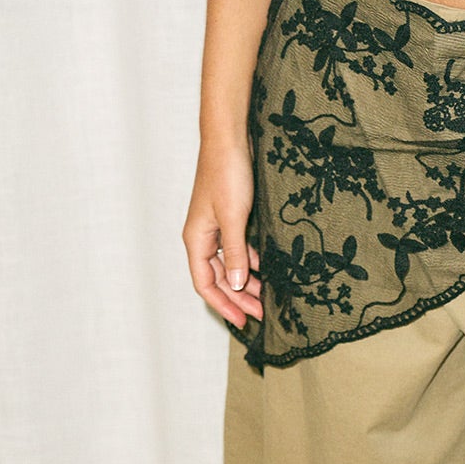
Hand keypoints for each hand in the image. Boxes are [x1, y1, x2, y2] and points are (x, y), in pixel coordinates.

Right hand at [181, 138, 263, 327]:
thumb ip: (236, 253)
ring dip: (247, 283)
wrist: (230, 141)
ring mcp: (216, 228)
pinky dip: (250, 263)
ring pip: (230, 265)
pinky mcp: (229, 218)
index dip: (223, 305)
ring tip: (267, 298)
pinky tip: (265, 271)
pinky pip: (238, 249)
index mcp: (197, 240)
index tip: (242, 322)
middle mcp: (203, 237)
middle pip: (219, 279)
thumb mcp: (234, 218)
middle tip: (262, 315)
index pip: (205, 284)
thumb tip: (238, 286)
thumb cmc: (227, 175)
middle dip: (239, 298)